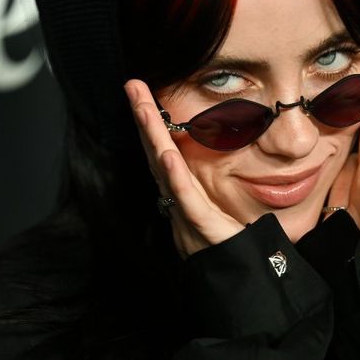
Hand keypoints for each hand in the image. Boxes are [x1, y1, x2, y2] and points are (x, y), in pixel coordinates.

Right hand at [124, 80, 243, 258]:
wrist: (226, 273)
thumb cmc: (217, 240)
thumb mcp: (207, 202)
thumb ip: (198, 180)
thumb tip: (192, 155)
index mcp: (178, 184)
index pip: (159, 145)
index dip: (148, 118)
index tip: (139, 88)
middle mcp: (174, 192)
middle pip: (154, 148)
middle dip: (143, 115)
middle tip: (133, 85)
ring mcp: (183, 205)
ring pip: (163, 165)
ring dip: (153, 136)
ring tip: (145, 109)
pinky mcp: (198, 220)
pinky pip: (183, 195)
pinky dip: (174, 175)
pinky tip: (166, 155)